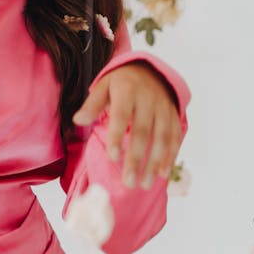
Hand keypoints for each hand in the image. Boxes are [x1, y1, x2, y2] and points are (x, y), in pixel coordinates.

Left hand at [72, 62, 182, 189]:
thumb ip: (92, 104)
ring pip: (161, 138)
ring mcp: (164, 107)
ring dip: (155, 163)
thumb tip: (78, 120)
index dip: (117, 136)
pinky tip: (163, 173)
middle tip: (128, 183)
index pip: (121, 115)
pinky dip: (171, 156)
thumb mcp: (103, 86)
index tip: (112, 158)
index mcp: (127, 90)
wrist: (149, 70)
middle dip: (136, 158)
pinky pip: (175, 137)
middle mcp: (148, 99)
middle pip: (142, 131)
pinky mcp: (174, 115)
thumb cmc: (121, 83)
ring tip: (145, 184)